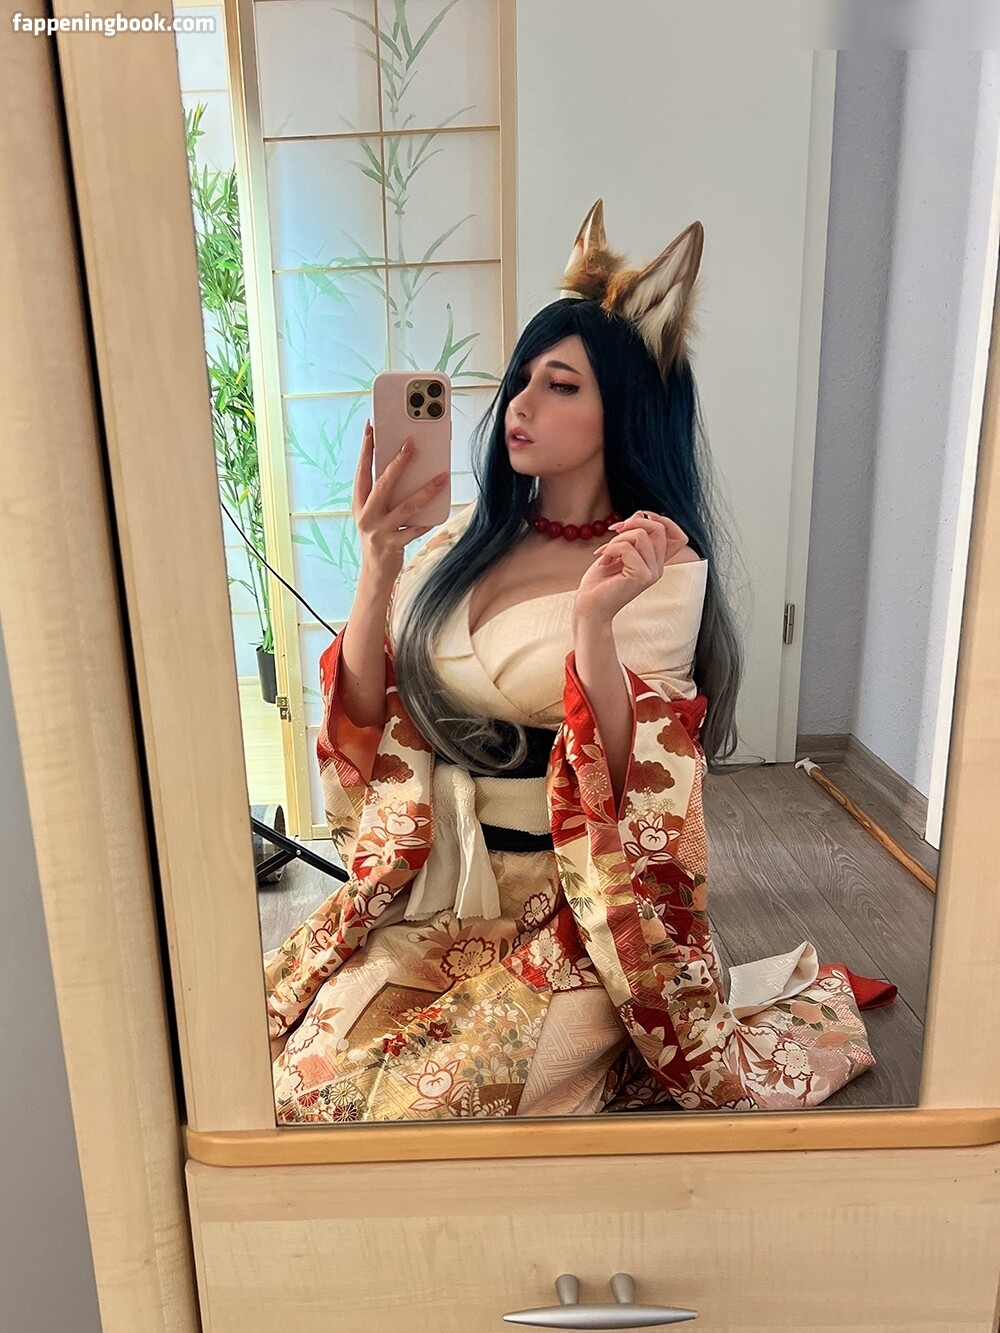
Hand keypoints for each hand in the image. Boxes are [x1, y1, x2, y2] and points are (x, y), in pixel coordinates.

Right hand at [352, 419, 448, 583]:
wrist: (375, 572)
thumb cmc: (378, 536)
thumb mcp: (375, 513)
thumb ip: (385, 494)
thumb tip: (405, 468)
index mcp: (359, 504)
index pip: (362, 471)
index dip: (366, 450)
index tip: (371, 429)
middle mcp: (366, 516)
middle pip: (383, 484)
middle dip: (398, 463)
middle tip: (411, 444)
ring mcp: (379, 531)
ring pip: (405, 507)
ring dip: (425, 491)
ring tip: (441, 478)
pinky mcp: (393, 545)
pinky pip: (415, 530)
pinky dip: (427, 521)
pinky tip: (438, 512)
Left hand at [573, 510, 689, 624]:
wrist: (589, 607)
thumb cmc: (600, 581)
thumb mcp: (618, 550)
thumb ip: (633, 535)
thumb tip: (641, 512)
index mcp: (656, 562)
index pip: (679, 536)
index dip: (662, 520)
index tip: (638, 518)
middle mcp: (658, 568)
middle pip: (660, 528)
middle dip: (634, 521)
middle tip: (614, 531)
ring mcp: (652, 573)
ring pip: (641, 535)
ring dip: (617, 539)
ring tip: (606, 553)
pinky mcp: (641, 576)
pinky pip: (626, 547)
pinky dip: (610, 549)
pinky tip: (603, 561)